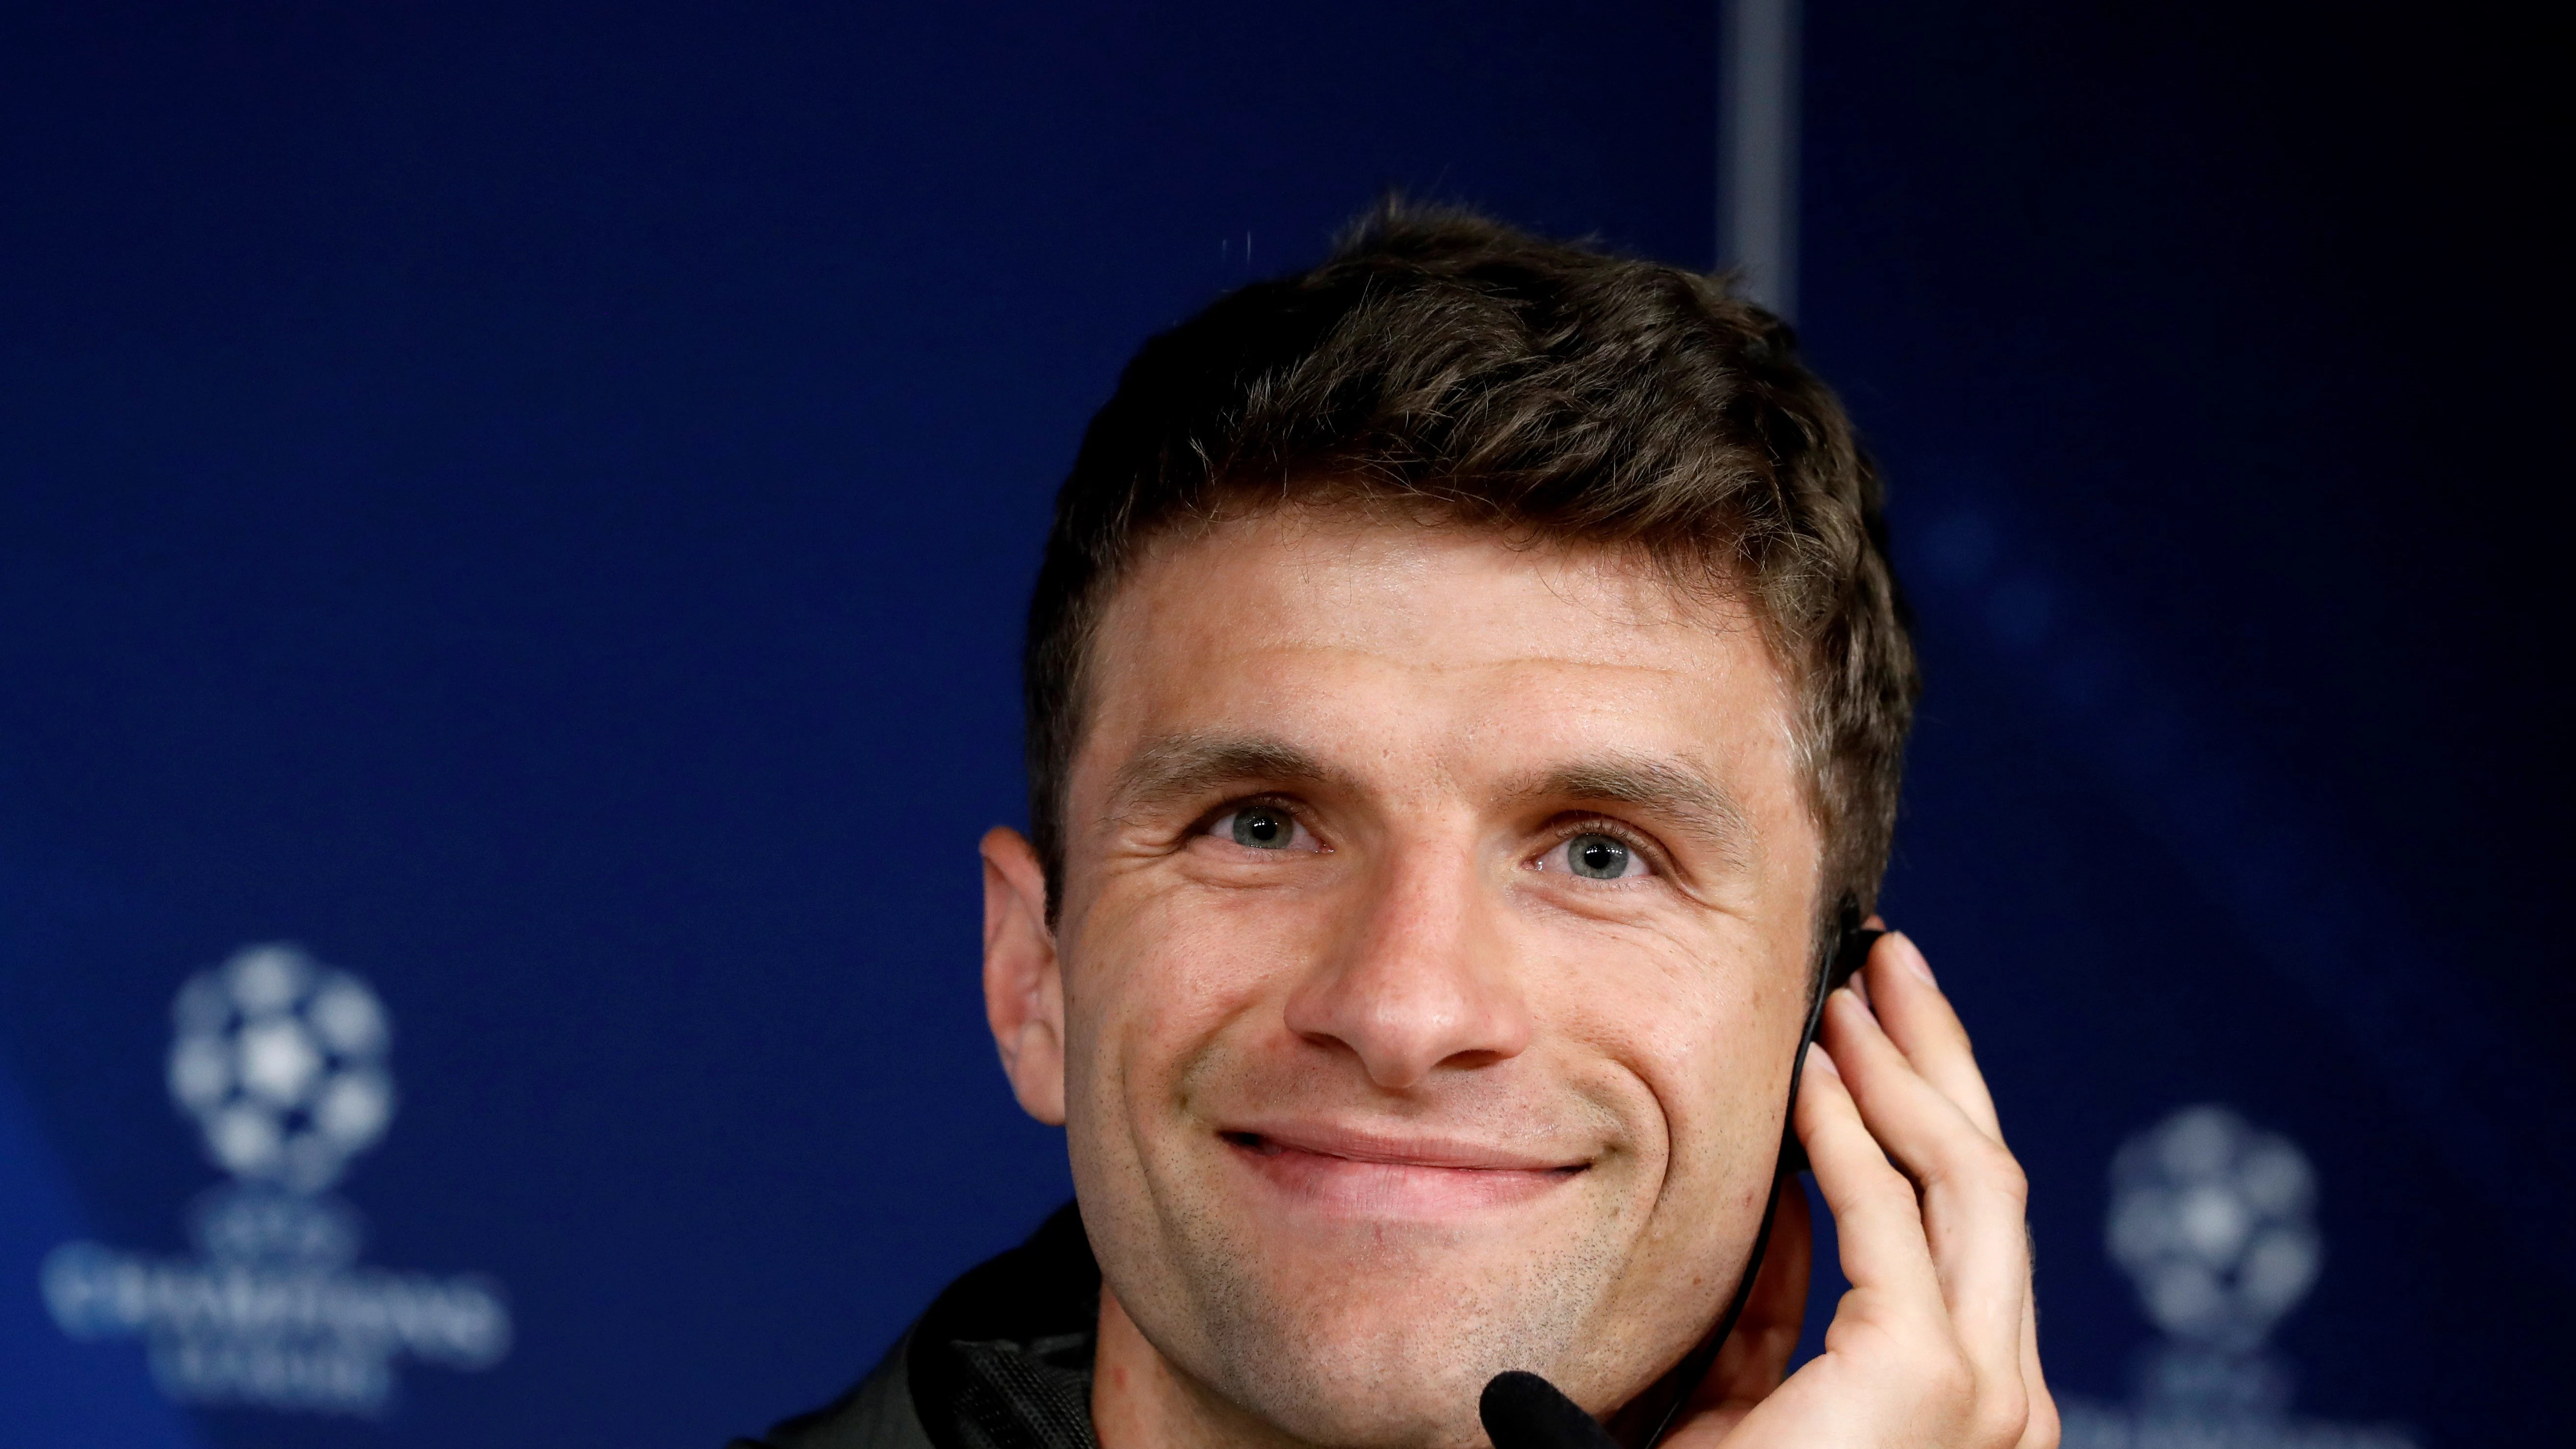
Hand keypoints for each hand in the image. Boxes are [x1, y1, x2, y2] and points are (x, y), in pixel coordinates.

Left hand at [1669, 928, 2056, 1448]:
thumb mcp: (1745, 1397)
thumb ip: (1777, 1312)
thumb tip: (1780, 1203)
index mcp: (1952, 1399)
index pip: (1956, 1225)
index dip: (1917, 1112)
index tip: (1868, 1025)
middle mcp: (1996, 1398)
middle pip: (1985, 1186)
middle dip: (1941, 1060)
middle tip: (1891, 960)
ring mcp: (1981, 1396)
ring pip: (1970, 1184)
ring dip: (1910, 1068)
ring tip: (1857, 984)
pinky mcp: (1927, 1385)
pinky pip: (1890, 1220)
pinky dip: (1851, 1133)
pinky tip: (1813, 1069)